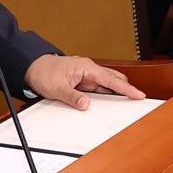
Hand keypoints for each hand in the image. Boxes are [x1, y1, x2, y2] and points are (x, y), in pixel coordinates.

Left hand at [23, 54, 145, 109]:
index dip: (126, 88)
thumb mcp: (57, 88)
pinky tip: (108, 105)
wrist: (33, 67)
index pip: (111, 79)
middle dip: (125, 90)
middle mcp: (89, 70)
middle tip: (136, 102)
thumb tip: (86, 104)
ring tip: (126, 105)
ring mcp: (86, 77)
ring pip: (106, 86)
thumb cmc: (44, 72)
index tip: (138, 95)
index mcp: (86, 68)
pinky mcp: (82, 83)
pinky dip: (104, 96)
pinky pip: (98, 90)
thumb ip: (72, 97)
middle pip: (113, 80)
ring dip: (115, 94)